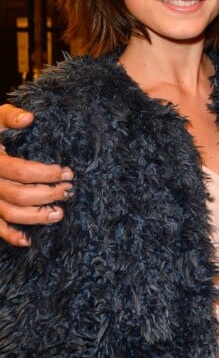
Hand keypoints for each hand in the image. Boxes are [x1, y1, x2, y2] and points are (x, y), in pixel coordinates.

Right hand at [0, 104, 73, 246]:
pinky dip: (10, 236)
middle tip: (68, 191)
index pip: (22, 171)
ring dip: (35, 217)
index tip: (67, 172)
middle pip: (19, 195)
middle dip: (48, 194)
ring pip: (10, 214)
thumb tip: (29, 118)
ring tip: (58, 214)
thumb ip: (10, 117)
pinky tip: (28, 241)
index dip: (46, 173)